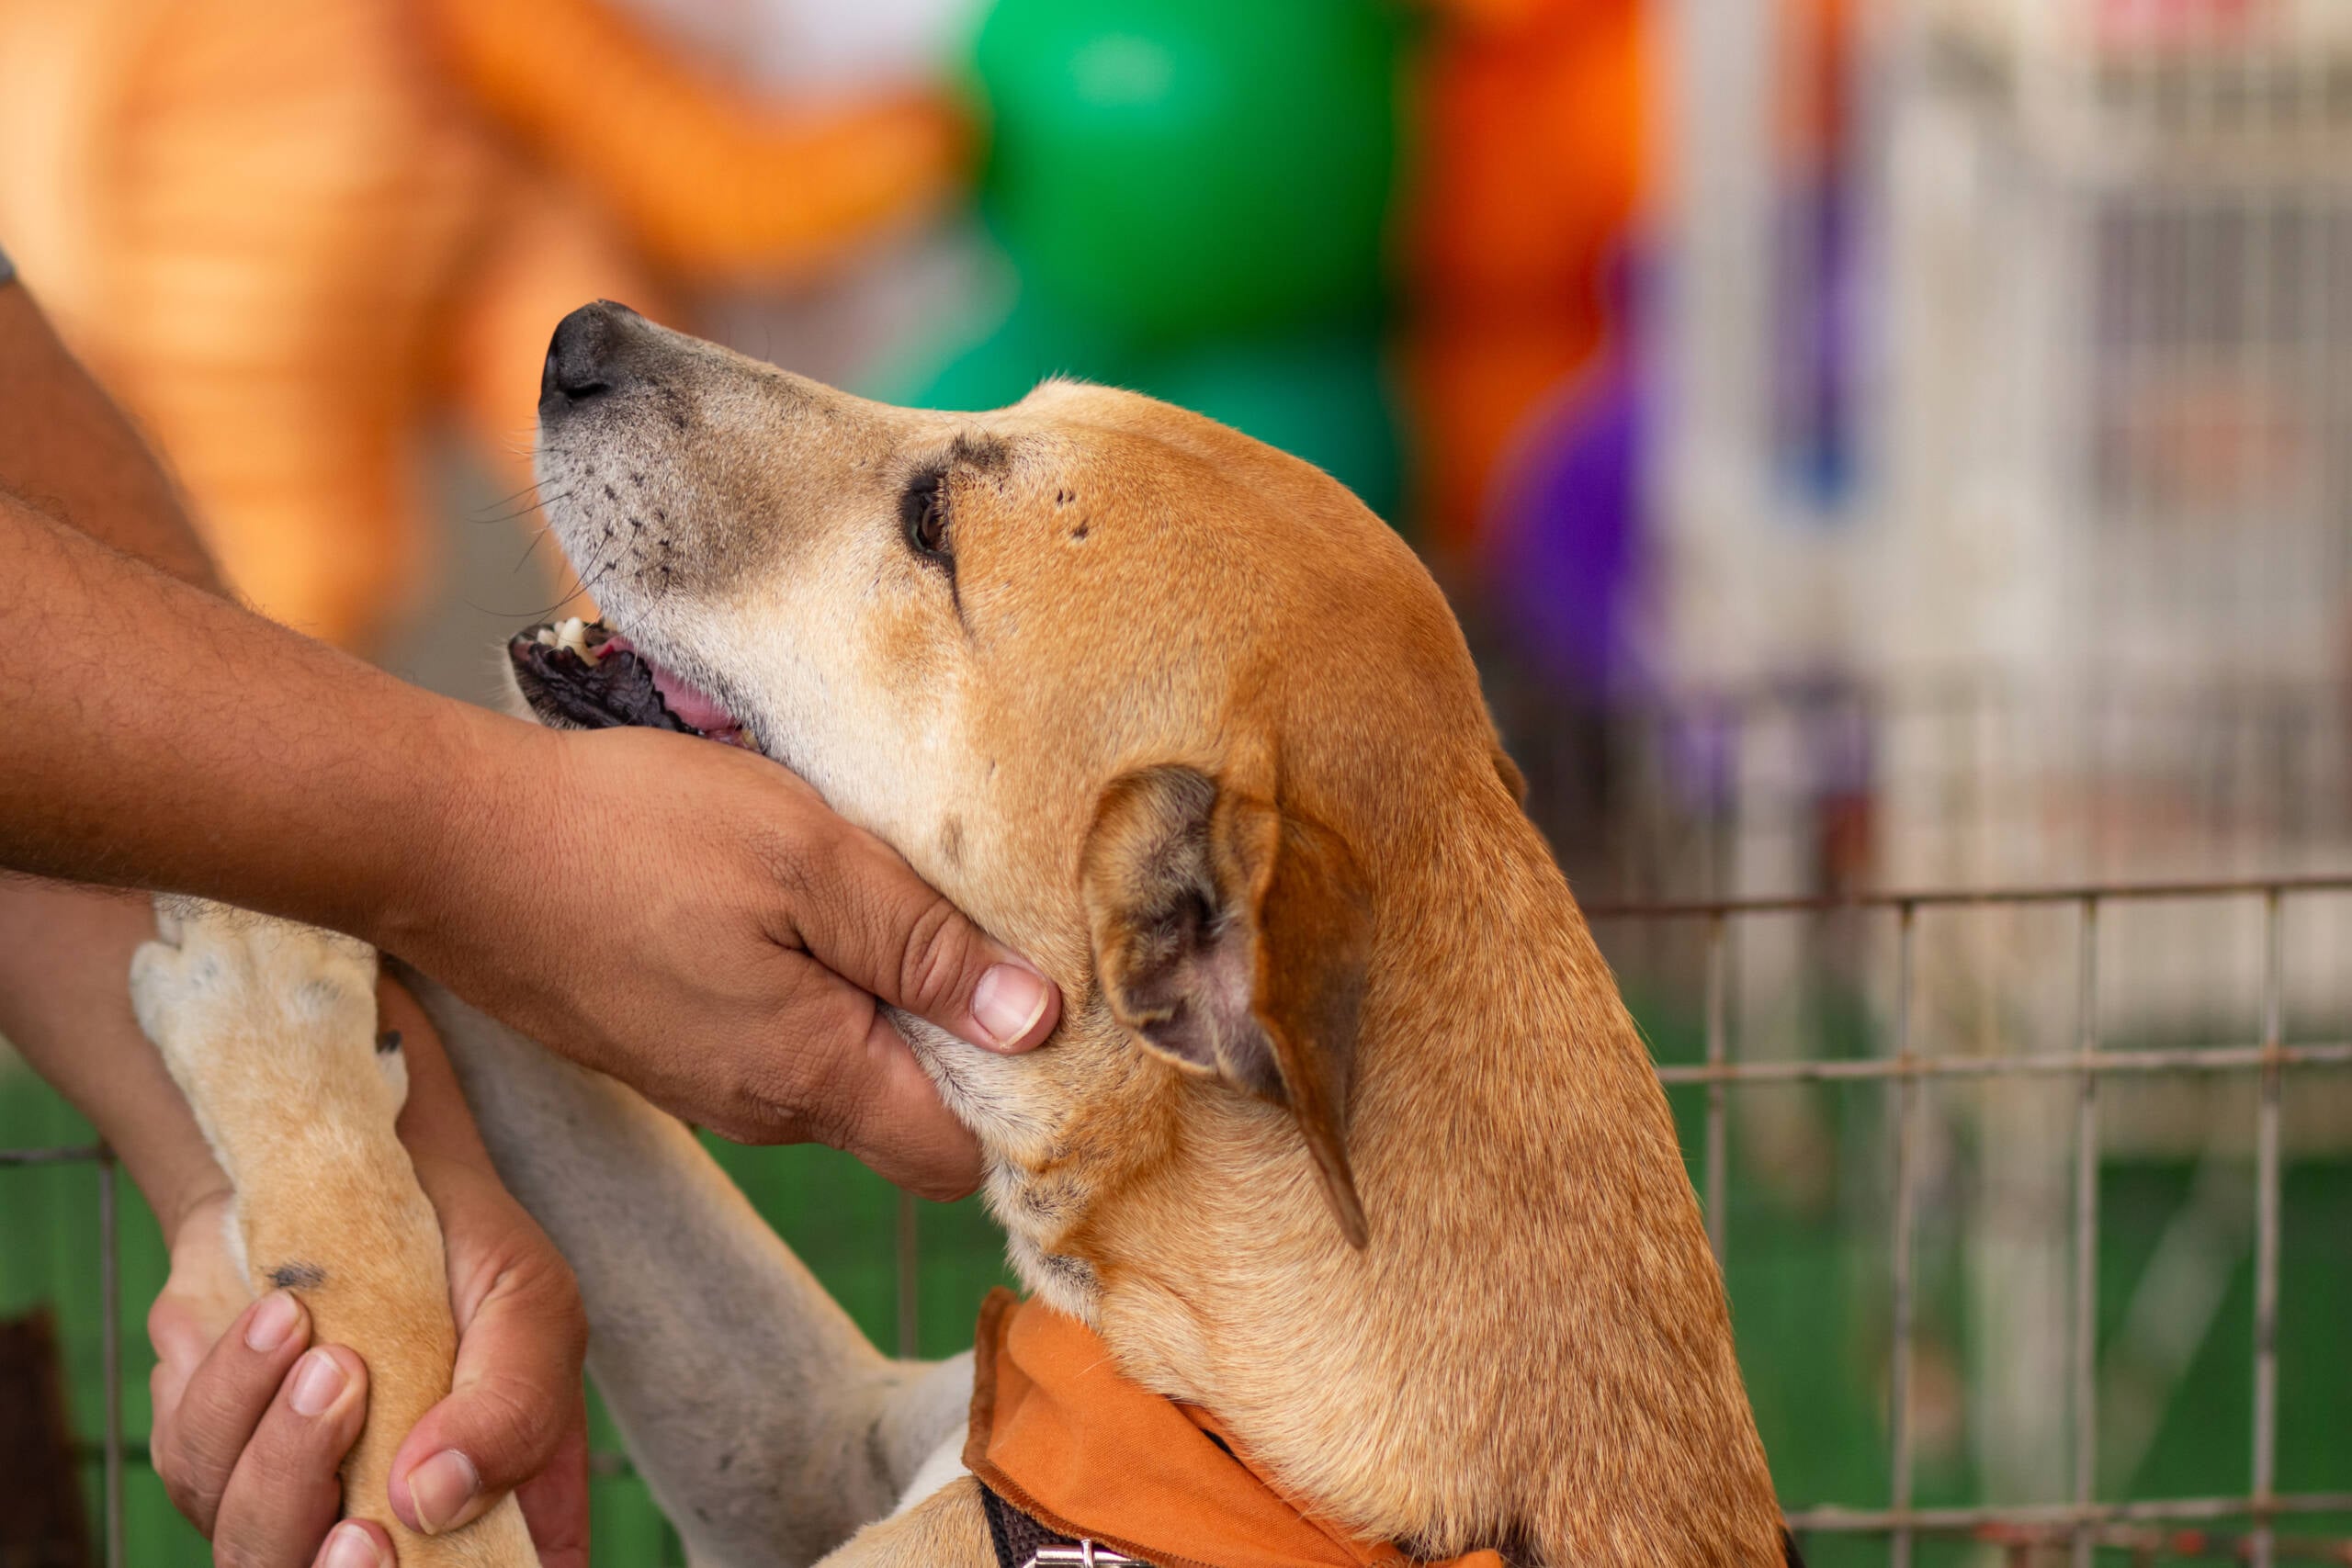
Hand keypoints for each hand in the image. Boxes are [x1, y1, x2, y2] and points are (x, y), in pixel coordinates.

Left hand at [147, 985, 588, 1566]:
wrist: (357, 1170)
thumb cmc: (470, 1250)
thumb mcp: (529, 1302)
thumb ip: (514, 1406)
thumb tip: (430, 1501)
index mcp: (499, 1519)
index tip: (393, 1542)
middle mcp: (390, 1534)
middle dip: (325, 1551)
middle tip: (349, 1420)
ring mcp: (292, 1505)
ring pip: (251, 1546)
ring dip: (277, 1442)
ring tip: (313, 1334)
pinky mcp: (212, 1458)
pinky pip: (192, 1461)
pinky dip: (228, 1384)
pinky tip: (276, 1315)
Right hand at [384, 723, 1060, 1198]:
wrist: (450, 844)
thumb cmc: (631, 836)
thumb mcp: (809, 859)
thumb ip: (927, 948)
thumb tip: (1037, 1025)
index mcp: (814, 1079)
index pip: (961, 1156)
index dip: (1018, 1092)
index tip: (1041, 997)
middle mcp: (766, 1111)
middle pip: (909, 1115)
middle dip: (956, 1037)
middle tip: (966, 919)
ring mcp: (710, 1085)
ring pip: (845, 1073)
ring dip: (881, 1001)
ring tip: (875, 893)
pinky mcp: (671, 1048)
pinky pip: (782, 1042)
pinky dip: (814, 987)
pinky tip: (797, 903)